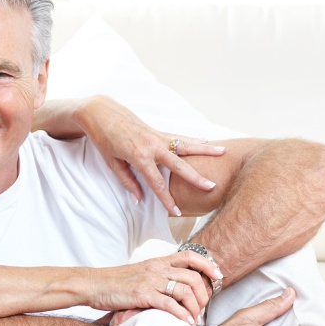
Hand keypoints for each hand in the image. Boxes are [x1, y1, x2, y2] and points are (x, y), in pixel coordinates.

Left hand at [76, 96, 224, 215]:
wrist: (101, 113)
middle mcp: (152, 146)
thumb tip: (139, 199)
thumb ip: (127, 181)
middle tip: (211, 186)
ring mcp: (157, 136)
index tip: (177, 212)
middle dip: (195, 177)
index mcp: (139, 156)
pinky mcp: (157, 131)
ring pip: (185, 145)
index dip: (167, 199)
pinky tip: (206, 141)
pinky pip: (179, 137)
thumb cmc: (104, 140)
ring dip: (205, 149)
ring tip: (223, 152)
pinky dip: (193, 140)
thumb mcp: (112, 163)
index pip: (156, 183)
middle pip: (179, 164)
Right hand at [90, 250, 220, 323]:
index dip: (208, 264)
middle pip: (193, 277)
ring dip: (195, 308)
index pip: (190, 256)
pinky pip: (169, 305)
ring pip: (185, 291)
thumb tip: (173, 287)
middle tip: (204, 309)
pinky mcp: (143, 295)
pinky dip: (181, 315)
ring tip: (195, 320)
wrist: (94, 284)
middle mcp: (157, 269)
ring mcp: (150, 281)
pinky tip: (185, 323)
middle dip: (204, 295)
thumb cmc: (114, 283)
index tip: (219, 276)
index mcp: (157, 262)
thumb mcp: (139, 273)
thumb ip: (157, 277)